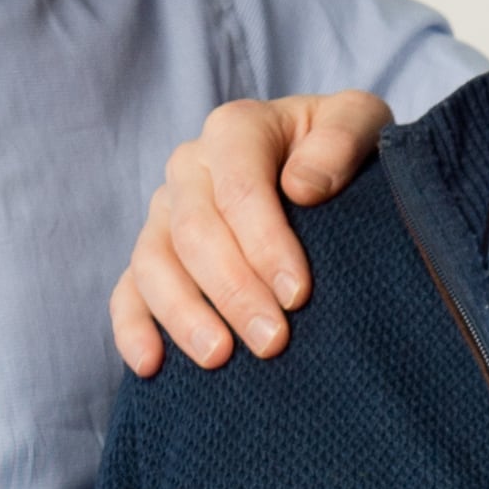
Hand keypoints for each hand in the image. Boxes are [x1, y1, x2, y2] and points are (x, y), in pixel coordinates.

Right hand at [111, 91, 392, 373]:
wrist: (325, 167)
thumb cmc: (342, 149)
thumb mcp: (360, 123)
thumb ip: (342, 138)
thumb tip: (302, 187)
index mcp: (236, 130)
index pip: (238, 188)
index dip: (265, 243)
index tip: (297, 294)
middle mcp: (190, 167)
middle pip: (194, 232)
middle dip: (234, 291)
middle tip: (273, 341)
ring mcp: (165, 212)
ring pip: (153, 263)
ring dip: (184, 315)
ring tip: (220, 358)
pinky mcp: (153, 255)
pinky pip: (128, 290)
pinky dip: (132, 328)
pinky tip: (151, 365)